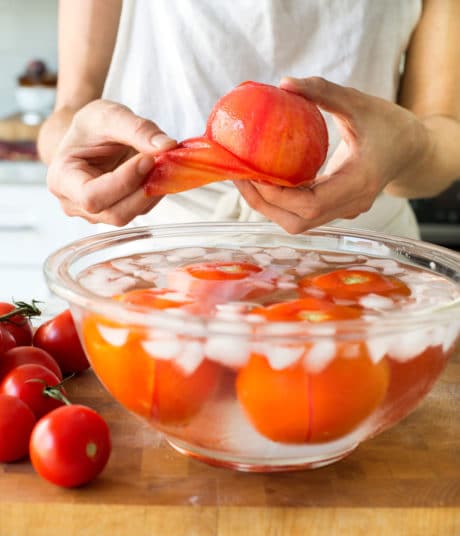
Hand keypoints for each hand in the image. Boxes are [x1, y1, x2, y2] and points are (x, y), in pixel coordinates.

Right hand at [46, 100, 176, 225]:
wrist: (91, 137)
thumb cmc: (91, 127)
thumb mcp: (109, 115)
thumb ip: (137, 128)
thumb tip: (167, 146)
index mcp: (62, 180)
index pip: (92, 195)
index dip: (123, 182)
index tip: (148, 158)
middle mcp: (76, 204)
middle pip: (115, 213)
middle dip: (142, 189)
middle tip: (162, 161)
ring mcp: (97, 213)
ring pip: (131, 215)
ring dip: (152, 191)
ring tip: (162, 164)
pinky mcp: (118, 212)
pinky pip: (140, 210)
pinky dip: (155, 192)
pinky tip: (159, 172)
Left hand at [235, 76, 428, 233]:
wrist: (412, 150)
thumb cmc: (389, 125)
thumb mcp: (359, 102)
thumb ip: (324, 92)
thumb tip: (284, 83)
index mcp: (359, 184)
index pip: (309, 205)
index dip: (276, 196)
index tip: (250, 174)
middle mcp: (350, 205)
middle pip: (298, 222)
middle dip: (263, 204)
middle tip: (238, 178)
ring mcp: (343, 211)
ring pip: (298, 222)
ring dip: (269, 206)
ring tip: (246, 179)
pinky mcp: (336, 208)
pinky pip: (303, 213)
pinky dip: (281, 202)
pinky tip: (265, 180)